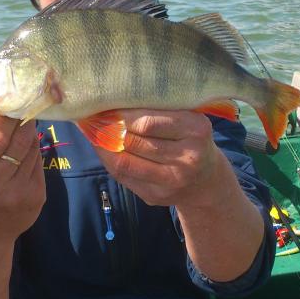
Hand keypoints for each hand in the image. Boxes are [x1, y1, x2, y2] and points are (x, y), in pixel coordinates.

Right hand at [0, 117, 44, 247]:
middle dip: (22, 121)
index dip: (6, 117)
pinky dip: (32, 152)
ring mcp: (17, 195)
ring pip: (31, 150)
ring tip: (23, 126)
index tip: (10, 102)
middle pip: (17, 142)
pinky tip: (24, 150)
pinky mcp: (35, 199)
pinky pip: (38, 164)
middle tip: (24, 106)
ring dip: (29, 134)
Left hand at [95, 109, 219, 206]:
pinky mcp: (157, 195)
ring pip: (125, 161)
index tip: (107, 105)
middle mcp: (188, 157)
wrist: (206, 181)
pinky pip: (123, 176)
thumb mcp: (187, 119)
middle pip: (135, 141)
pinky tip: (102, 148)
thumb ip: (160, 111)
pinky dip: (108, 160)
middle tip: (95, 116)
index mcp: (196, 130)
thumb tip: (115, 102)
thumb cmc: (190, 140)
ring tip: (93, 131)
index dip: (123, 115)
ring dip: (104, 145)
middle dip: (110, 128)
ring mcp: (172, 180)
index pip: (148, 122)